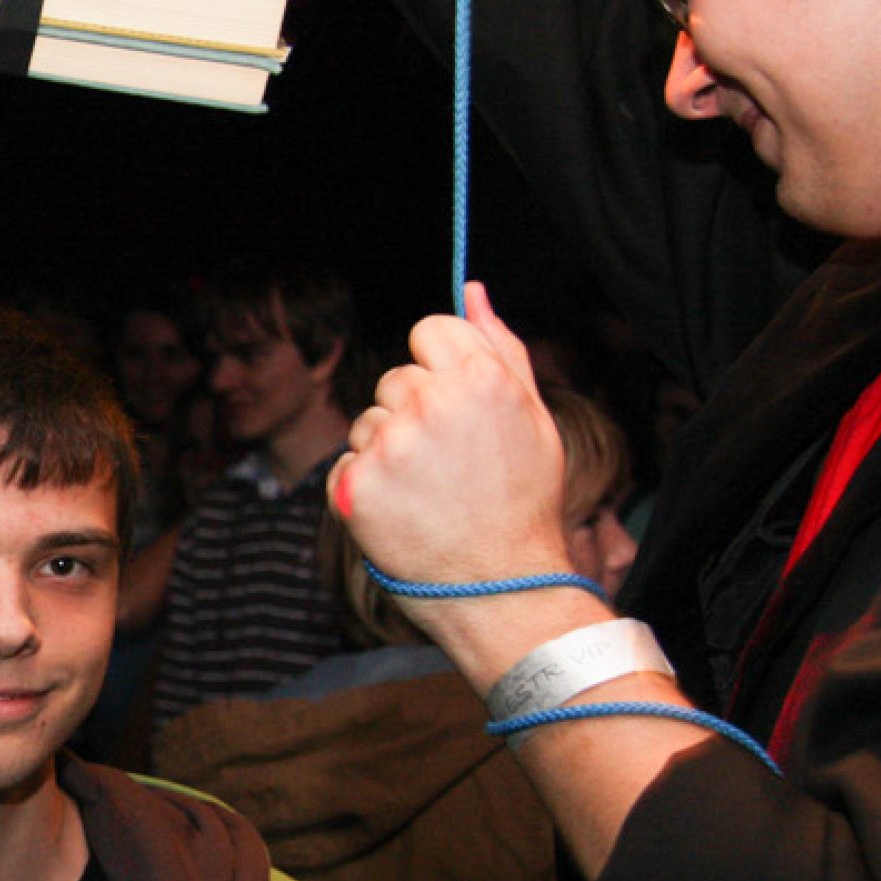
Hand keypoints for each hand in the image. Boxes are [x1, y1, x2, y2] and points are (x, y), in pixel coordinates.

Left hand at [332, 283, 573, 637]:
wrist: (503, 590)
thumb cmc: (522, 502)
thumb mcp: (533, 418)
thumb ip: (500, 347)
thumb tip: (472, 291)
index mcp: (479, 379)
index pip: (429, 330)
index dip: (439, 366)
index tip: (453, 403)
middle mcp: (429, 404)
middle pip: (396, 378)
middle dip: (414, 412)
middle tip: (450, 464)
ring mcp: (388, 446)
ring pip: (368, 421)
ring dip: (388, 450)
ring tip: (429, 492)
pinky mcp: (355, 486)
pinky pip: (347, 463)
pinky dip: (365, 486)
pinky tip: (403, 513)